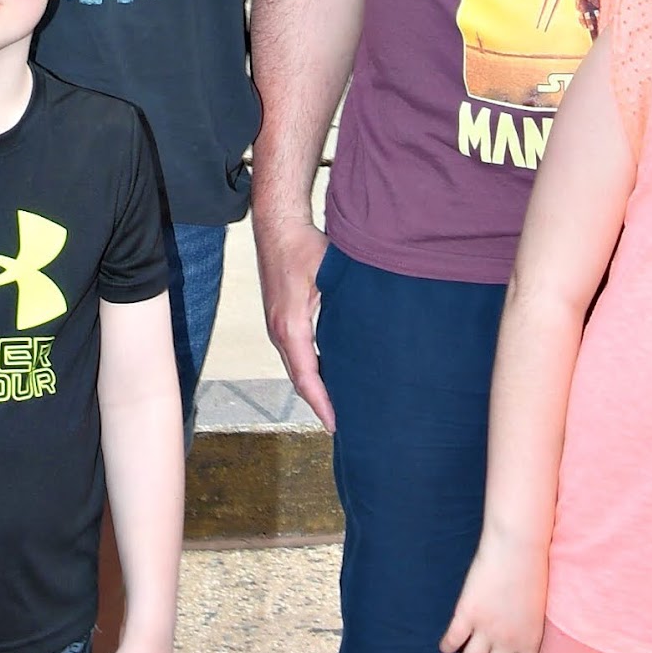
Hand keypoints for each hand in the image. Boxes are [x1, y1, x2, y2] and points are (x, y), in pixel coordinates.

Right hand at [253, 200, 331, 429]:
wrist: (276, 226)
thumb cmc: (303, 245)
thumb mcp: (330, 271)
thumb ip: (349, 297)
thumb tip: (375, 318)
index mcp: (291, 325)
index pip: (305, 376)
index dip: (321, 403)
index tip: (335, 425)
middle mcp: (279, 331)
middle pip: (298, 378)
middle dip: (318, 403)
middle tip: (342, 426)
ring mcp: (276, 326)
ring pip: (295, 368)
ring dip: (313, 389)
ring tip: (336, 408)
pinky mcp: (280, 319)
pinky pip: (294, 355)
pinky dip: (308, 372)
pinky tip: (326, 377)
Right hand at [441, 541, 547, 652]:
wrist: (518, 547)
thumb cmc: (532, 573)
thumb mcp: (537, 611)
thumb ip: (526, 633)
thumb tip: (515, 650)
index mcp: (530, 642)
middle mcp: (508, 641)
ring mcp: (486, 628)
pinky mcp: (467, 613)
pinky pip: (452, 641)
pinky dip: (447, 647)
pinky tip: (445, 647)